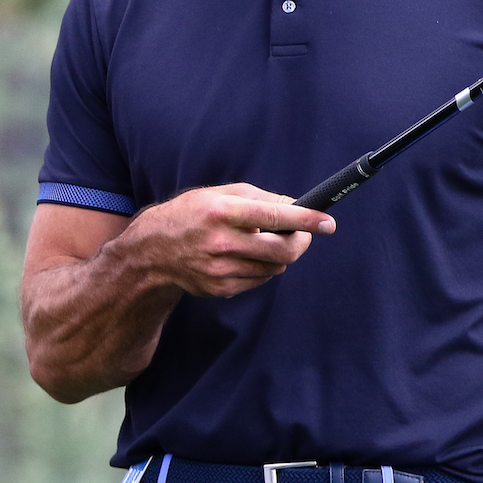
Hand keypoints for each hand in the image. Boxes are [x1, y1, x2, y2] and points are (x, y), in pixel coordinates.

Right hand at [128, 184, 334, 297]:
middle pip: (282, 250)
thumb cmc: (193, 213)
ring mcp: (221, 269)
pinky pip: (260, 280)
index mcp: (223, 212)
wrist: (154, 250)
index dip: (306, 220)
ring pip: (275, 267)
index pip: (274, 216)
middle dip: (300, 242)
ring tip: (265, 241)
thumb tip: (298, 207)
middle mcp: (221, 242)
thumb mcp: (222, 194)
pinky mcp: (221, 288)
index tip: (328, 222)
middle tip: (302, 234)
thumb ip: (261, 198)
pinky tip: (248, 256)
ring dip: (280, 254)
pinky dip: (264, 268)